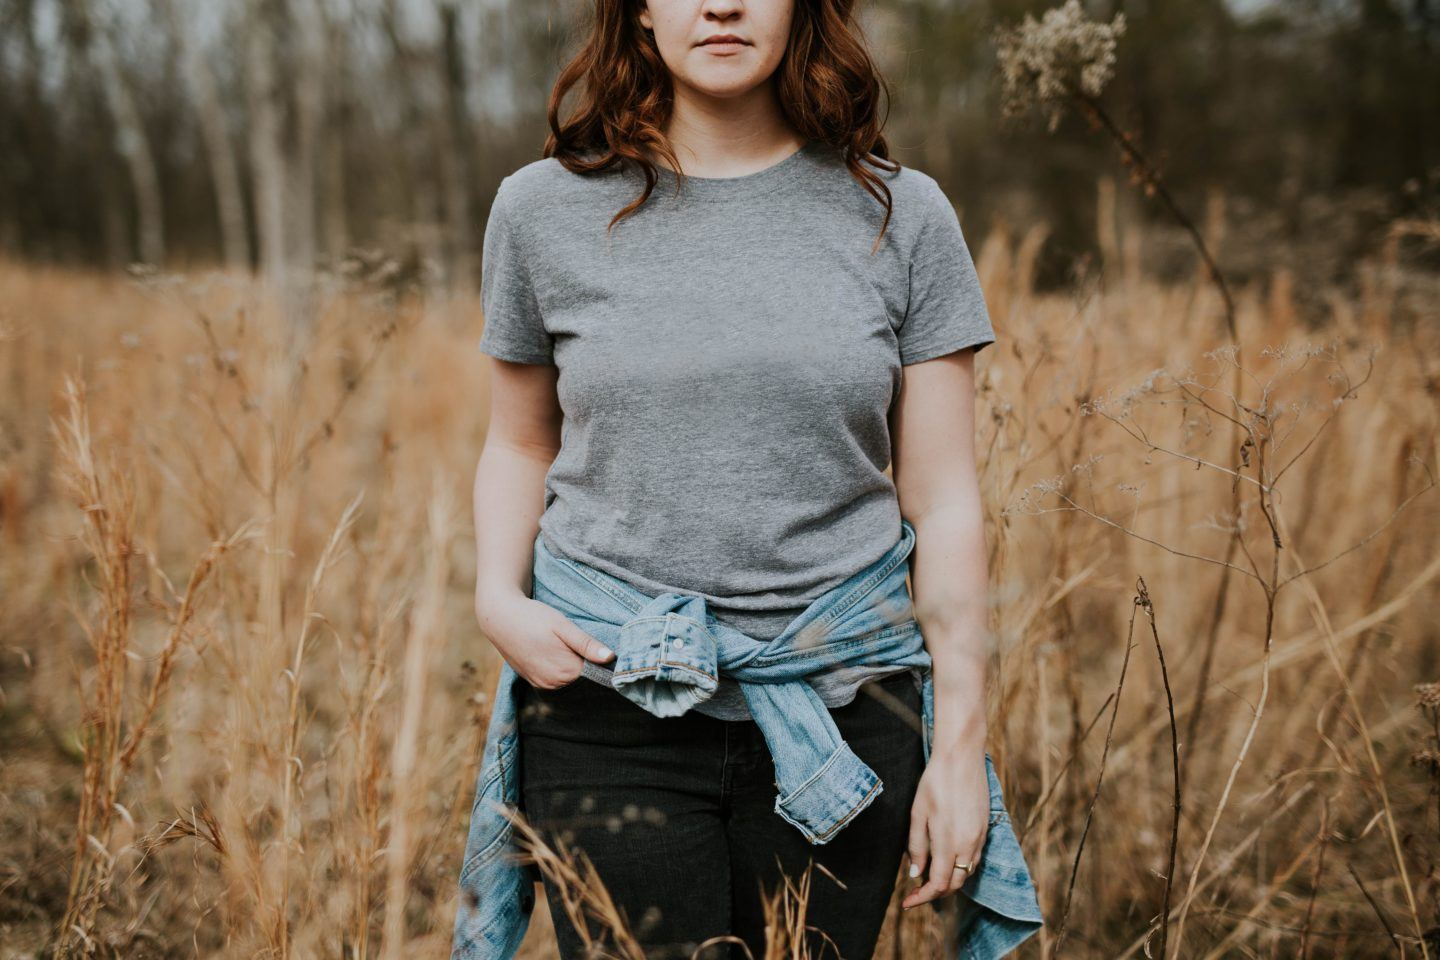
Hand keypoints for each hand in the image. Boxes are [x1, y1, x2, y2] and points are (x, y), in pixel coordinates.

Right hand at [475, 591, 614, 689]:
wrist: (499, 618)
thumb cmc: (533, 617)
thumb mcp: (563, 626)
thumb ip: (586, 644)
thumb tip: (611, 657)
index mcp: (565, 671)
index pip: (595, 670)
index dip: (596, 655)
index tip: (591, 640)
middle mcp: (553, 683)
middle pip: (581, 674)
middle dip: (582, 659)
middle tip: (572, 636)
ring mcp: (542, 684)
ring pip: (568, 676)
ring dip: (569, 662)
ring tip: (559, 641)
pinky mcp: (533, 680)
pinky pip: (554, 677)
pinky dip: (557, 666)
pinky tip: (550, 649)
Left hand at [901, 745, 988, 909]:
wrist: (962, 758)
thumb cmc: (935, 783)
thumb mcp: (918, 814)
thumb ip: (916, 847)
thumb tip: (915, 874)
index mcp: (949, 842)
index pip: (938, 884)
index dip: (922, 897)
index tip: (907, 902)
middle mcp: (968, 845)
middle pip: (954, 884)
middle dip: (935, 893)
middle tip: (916, 892)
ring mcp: (979, 838)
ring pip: (966, 873)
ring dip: (948, 881)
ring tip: (928, 879)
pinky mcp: (985, 829)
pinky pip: (974, 859)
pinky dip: (960, 867)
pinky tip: (946, 861)